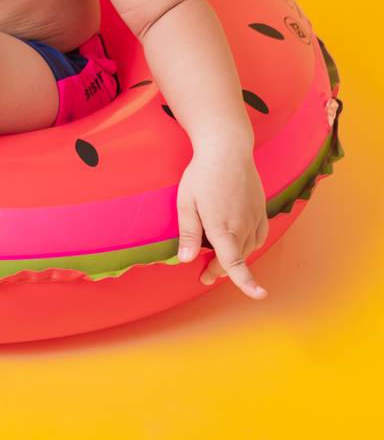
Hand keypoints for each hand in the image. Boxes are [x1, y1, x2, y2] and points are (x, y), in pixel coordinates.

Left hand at [175, 144, 269, 298]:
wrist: (227, 150)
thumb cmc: (201, 175)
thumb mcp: (186, 202)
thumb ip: (187, 233)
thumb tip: (185, 260)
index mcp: (222, 226)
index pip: (234, 262)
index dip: (245, 281)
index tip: (258, 295)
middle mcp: (243, 225)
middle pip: (237, 258)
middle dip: (221, 270)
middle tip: (204, 276)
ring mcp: (255, 218)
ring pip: (248, 248)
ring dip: (235, 259)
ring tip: (217, 262)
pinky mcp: (262, 210)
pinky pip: (258, 236)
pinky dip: (248, 245)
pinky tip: (238, 244)